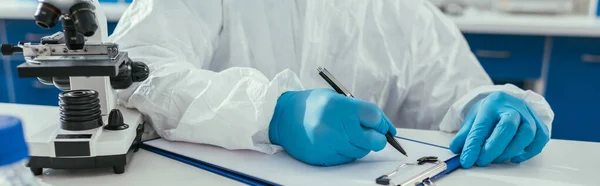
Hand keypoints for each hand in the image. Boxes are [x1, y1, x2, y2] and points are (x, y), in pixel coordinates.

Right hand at [269, 89, 395, 165]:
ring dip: (361, 145)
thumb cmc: (310, 105)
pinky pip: (347, 159)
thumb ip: (358, 110)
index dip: (383, 123)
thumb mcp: (334, 98)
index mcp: (340, 107)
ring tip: (347, 134)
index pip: (374, 117)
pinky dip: (347, 152)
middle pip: (373, 140)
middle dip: (377, 138)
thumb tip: (382, 125)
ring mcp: (329, 144)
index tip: (385, 127)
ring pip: (361, 151)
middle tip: (373, 135)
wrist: (281, 117)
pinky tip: (336, 142)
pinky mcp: (324, 157)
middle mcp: (335, 127)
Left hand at [449, 92, 549, 167]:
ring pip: (527, 133)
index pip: (482, 126)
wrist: (506, 100)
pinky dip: (529, 151)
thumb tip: (456, 149)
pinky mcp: (539, 123)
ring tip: (497, 159)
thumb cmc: (489, 112)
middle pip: (507, 127)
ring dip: (511, 150)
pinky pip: (541, 138)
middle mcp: (512, 107)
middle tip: (482, 161)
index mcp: (492, 104)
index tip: (466, 160)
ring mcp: (528, 114)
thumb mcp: (473, 118)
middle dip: (493, 148)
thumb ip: (465, 134)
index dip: (473, 145)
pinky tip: (516, 157)